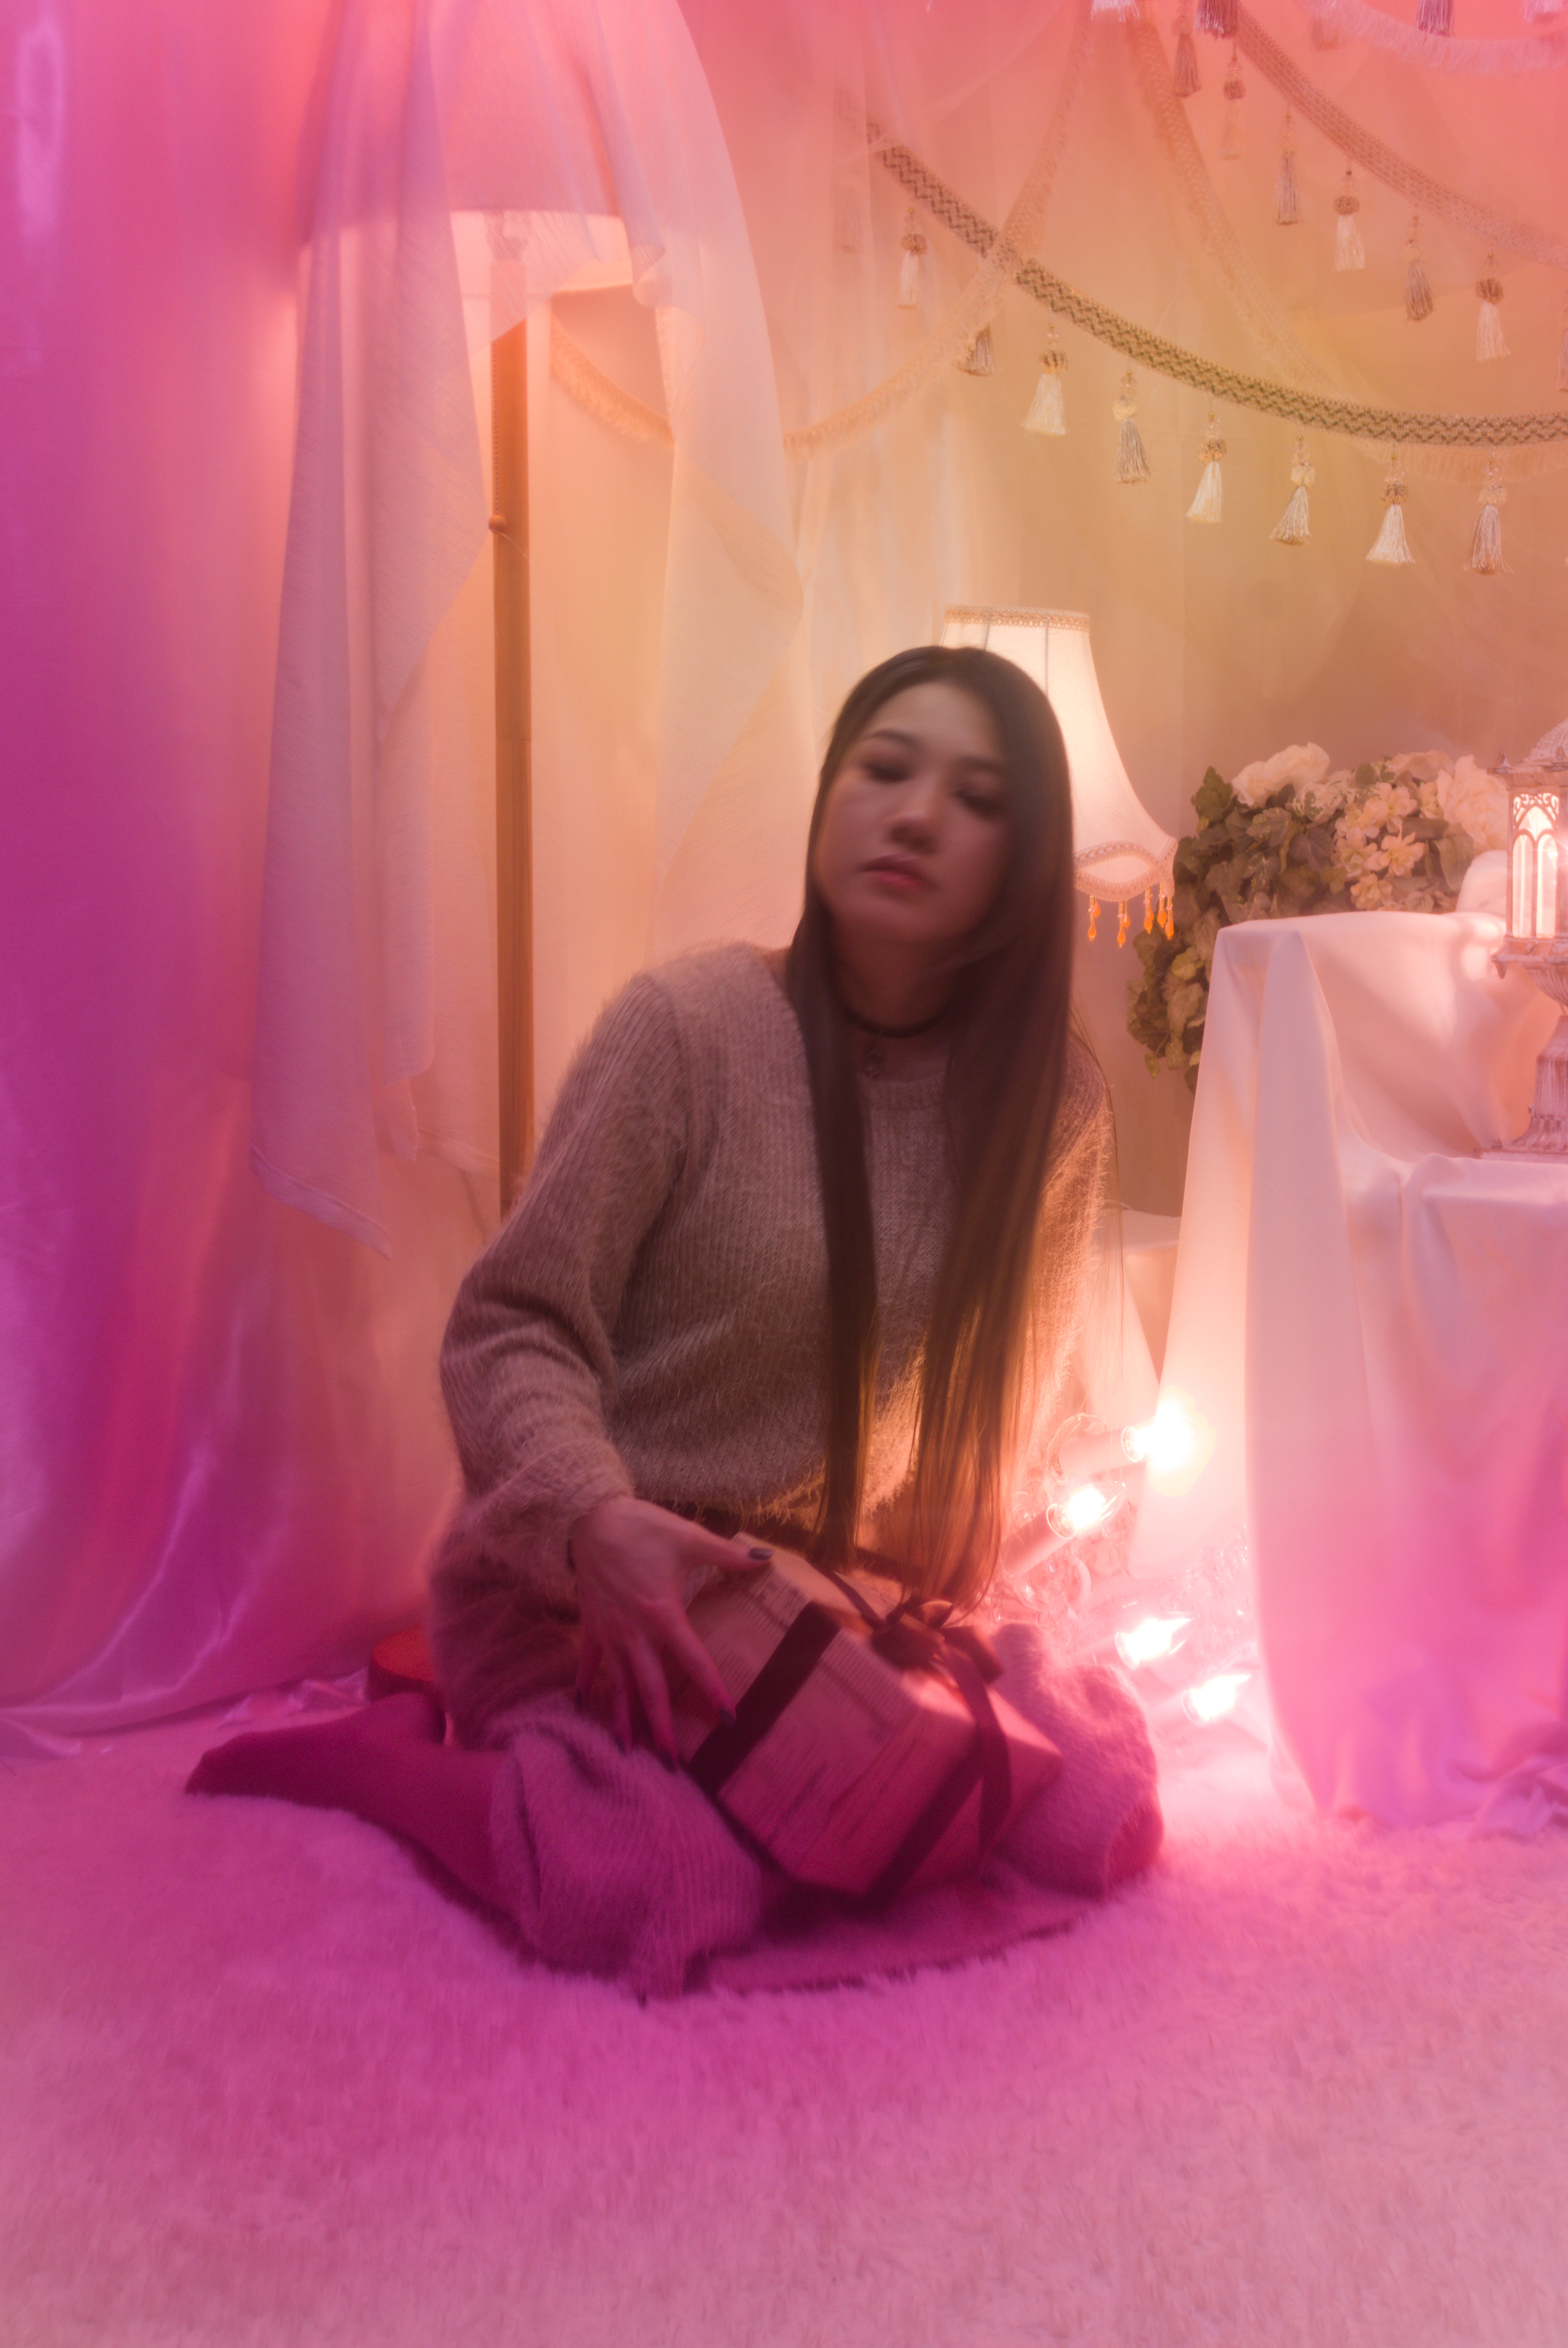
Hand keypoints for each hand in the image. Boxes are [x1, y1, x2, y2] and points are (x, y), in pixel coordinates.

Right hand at [569, 1497, 764, 1761]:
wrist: (591, 1515)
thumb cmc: (642, 1526)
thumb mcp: (688, 1537)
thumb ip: (727, 1554)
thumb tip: (766, 1561)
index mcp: (661, 1612)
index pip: (693, 1659)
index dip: (711, 1689)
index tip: (727, 1719)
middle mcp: (633, 1630)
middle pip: (650, 1686)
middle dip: (660, 1725)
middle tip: (670, 1761)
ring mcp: (609, 1630)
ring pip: (617, 1683)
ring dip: (623, 1717)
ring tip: (627, 1750)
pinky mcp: (590, 1624)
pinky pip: (587, 1662)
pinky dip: (586, 1685)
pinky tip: (584, 1707)